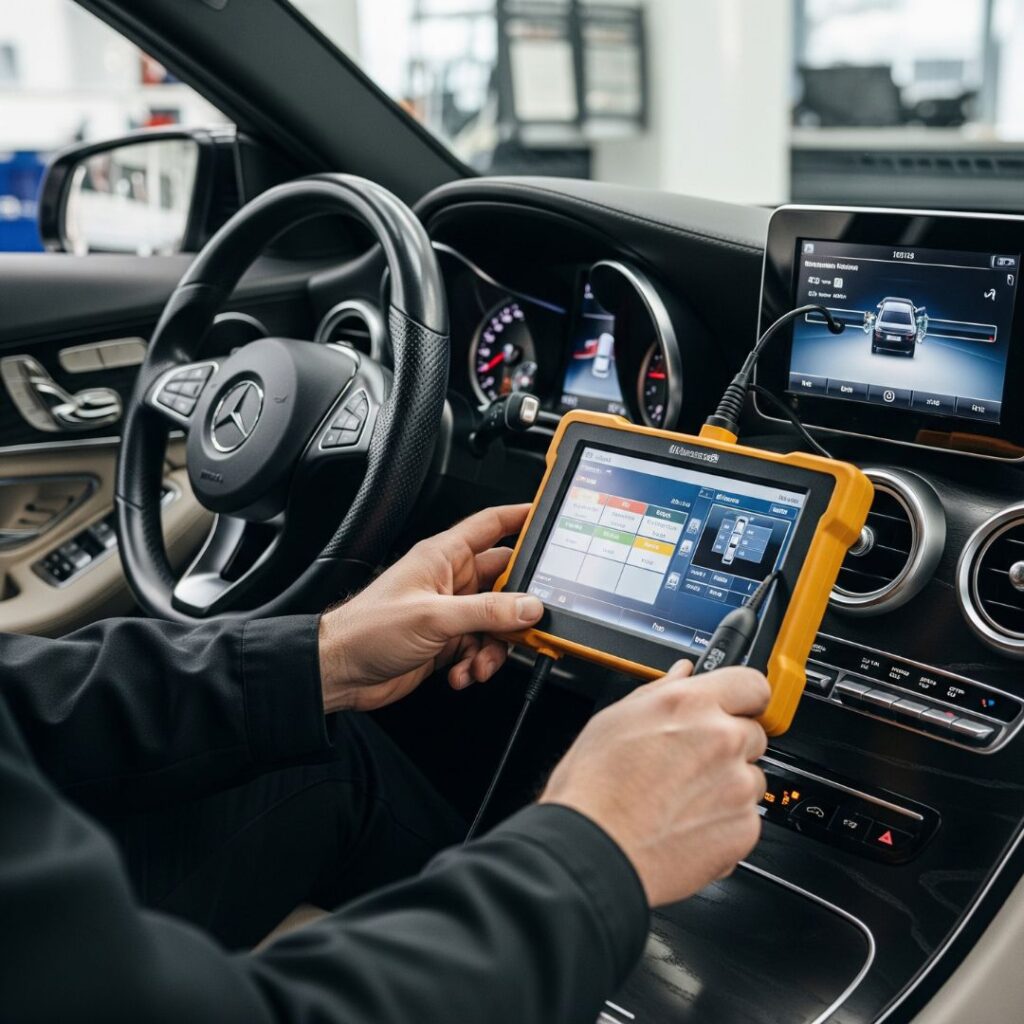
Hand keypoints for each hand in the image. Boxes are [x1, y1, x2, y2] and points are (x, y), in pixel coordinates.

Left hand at [318, 504, 543, 712]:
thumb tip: (529, 606)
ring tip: (480, 661)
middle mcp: (450, 581)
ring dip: (495, 646)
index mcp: (444, 556)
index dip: (520, 517)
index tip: (548, 518)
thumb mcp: (435, 617)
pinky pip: (480, 648)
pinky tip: (462, 673)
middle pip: (504, 582)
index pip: (491, 525)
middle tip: (528, 621)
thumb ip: (487, 611)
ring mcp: (450, 612)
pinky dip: (478, 663)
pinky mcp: (447, 642)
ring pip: (496, 622)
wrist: (340, 671)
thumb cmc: (368, 629)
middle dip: (518, 606)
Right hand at [539, 661, 769, 907]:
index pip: (752, 684)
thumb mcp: (614, 720)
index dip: (743, 698)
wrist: (594, 851)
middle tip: (690, 763)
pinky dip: (725, 822)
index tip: (735, 707)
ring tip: (683, 799)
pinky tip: (687, 823)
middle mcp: (721, 739)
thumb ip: (659, 692)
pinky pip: (747, 816)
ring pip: (751, 777)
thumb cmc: (593, 789)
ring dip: (729, 785)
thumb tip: (682, 675)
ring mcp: (737, 784)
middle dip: (729, 745)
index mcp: (690, 704)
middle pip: (752, 732)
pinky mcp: (745, 827)